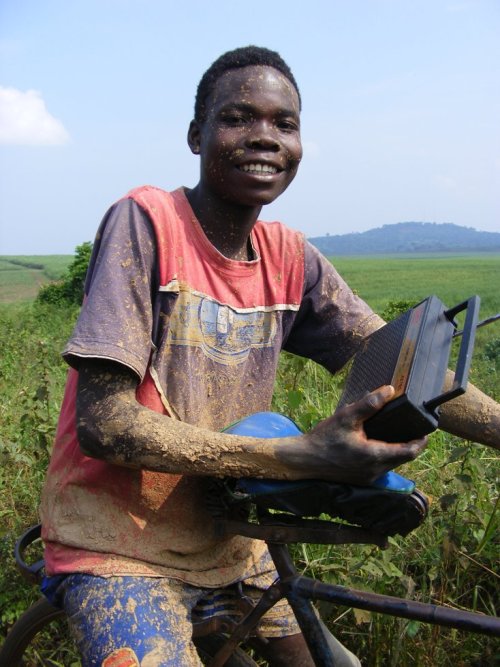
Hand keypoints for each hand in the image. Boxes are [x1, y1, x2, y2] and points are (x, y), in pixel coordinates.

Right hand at [300, 386, 426, 483]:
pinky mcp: (361, 480)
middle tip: (411, 429)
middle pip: (402, 459)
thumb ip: (369, 404)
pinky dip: (384, 457)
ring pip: (391, 465)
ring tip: (394, 433)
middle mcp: (375, 471)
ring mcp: (368, 478)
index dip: (420, 442)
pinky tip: (376, 444)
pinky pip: (380, 468)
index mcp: (375, 455)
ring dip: (396, 451)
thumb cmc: (325, 438)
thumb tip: (390, 390)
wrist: (304, 460)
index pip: (409, 452)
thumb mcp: (346, 417)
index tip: (425, 431)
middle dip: (409, 445)